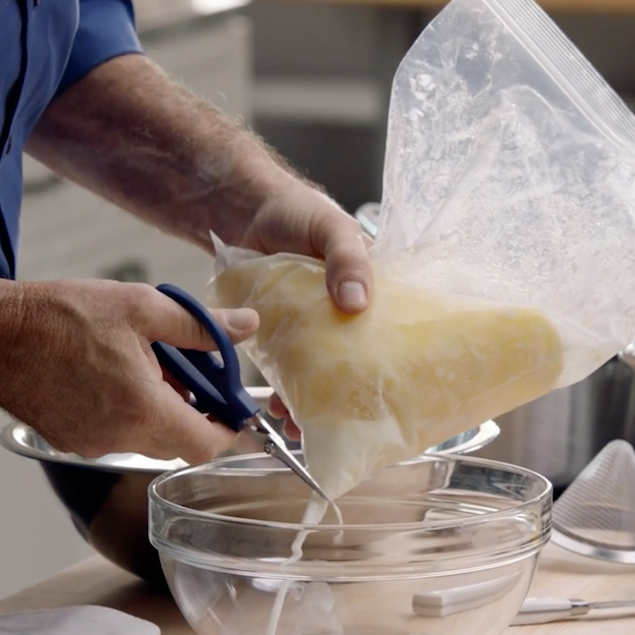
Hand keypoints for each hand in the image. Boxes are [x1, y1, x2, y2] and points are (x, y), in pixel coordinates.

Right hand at [0, 279, 258, 462]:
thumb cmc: (62, 318)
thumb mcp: (142, 308)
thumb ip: (200, 326)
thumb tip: (246, 325)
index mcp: (144, 410)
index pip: (206, 445)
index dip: (228, 428)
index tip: (232, 404)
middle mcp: (119, 438)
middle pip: (179, 443)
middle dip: (194, 412)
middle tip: (190, 372)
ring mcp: (92, 444)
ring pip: (147, 439)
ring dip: (160, 410)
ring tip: (146, 364)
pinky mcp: (70, 441)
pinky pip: (116, 436)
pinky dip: (129, 413)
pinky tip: (115, 374)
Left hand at [227, 181, 374, 439]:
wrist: (244, 210)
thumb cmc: (299, 212)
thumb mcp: (333, 227)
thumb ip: (347, 259)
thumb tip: (358, 303)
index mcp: (367, 293)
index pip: (388, 336)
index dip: (390, 369)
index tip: (388, 400)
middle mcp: (341, 316)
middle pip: (350, 365)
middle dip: (346, 399)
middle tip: (341, 423)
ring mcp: (306, 327)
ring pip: (313, 373)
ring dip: (308, 401)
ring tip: (301, 425)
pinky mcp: (274, 332)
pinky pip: (280, 366)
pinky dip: (278, 387)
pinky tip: (275, 405)